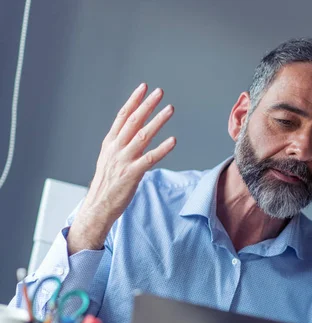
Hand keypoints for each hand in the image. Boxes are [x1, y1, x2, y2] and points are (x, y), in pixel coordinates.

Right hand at [68, 83, 175, 253]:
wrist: (98, 206)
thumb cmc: (107, 184)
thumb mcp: (110, 159)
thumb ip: (121, 145)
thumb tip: (133, 133)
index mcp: (110, 143)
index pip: (122, 116)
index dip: (133, 101)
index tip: (143, 87)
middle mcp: (116, 148)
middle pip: (133, 121)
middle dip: (147, 105)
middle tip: (160, 92)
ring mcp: (124, 160)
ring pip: (143, 135)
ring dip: (158, 121)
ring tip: (170, 109)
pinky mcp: (132, 174)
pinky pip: (150, 158)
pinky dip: (162, 148)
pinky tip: (174, 140)